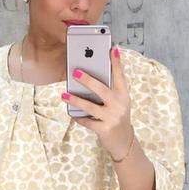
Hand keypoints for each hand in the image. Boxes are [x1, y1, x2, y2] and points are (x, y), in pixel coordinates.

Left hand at [62, 45, 133, 159]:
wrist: (124, 141)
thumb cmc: (117, 117)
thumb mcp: (118, 102)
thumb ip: (109, 92)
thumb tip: (89, 79)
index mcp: (123, 94)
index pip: (119, 75)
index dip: (116, 62)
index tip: (112, 48)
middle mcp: (119, 104)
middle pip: (102, 89)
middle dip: (88, 80)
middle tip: (75, 72)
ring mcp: (112, 117)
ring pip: (90, 106)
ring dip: (75, 100)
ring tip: (63, 95)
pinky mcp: (105, 129)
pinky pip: (87, 121)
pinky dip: (78, 117)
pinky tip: (72, 114)